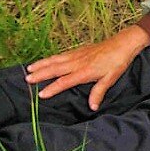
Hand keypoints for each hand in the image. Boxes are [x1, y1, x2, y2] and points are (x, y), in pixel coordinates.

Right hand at [25, 25, 149, 107]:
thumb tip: (92, 107)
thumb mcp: (111, 79)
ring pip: (56, 60)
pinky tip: (46, 61)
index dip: (53, 88)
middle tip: (27, 79)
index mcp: (85, 71)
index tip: (41, 94)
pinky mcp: (79, 50)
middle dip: (41, 74)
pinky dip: (51, 58)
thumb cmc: (118, 62)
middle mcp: (78, 62)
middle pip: (55, 69)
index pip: (65, 81)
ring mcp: (77, 55)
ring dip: (42, 64)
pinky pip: (61, 55)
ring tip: (29, 68)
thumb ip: (99, 92)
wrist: (123, 43)